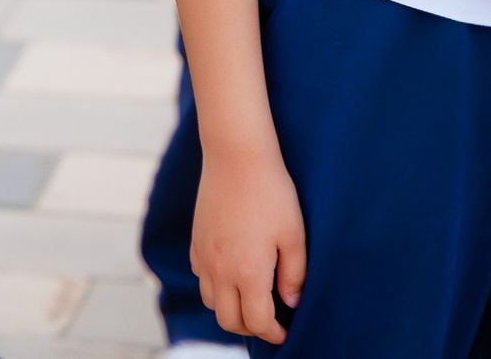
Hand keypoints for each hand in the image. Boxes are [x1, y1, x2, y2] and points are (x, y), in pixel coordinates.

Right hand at [193, 148, 305, 342]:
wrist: (237, 157)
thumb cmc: (272, 193)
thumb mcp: (294, 235)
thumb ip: (295, 275)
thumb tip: (290, 302)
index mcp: (248, 272)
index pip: (257, 321)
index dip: (274, 333)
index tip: (286, 332)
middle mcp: (220, 269)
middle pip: (229, 320)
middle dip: (251, 327)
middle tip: (270, 320)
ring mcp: (204, 255)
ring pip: (210, 301)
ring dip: (230, 308)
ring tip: (250, 298)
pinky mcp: (196, 240)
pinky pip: (200, 276)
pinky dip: (215, 286)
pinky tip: (232, 273)